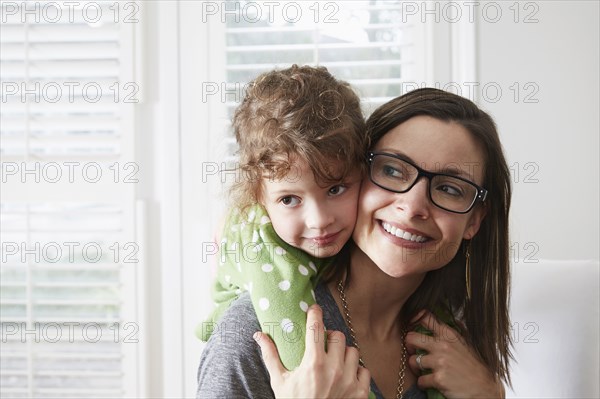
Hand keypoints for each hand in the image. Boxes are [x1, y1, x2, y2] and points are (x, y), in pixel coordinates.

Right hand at [254, 304, 370, 398]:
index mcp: (313, 363)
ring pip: (353, 351)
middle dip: (330, 337)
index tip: (314, 309)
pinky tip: (346, 376)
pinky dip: (357, 371)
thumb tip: (259, 335)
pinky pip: (364, 370)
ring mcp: (349, 381)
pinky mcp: (359, 393)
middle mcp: (334, 369)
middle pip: (338, 336)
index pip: (316, 328)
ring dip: (344, 353)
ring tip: (335, 361)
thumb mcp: (279, 381)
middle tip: (324, 344)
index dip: (315, 314)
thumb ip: (270, 356)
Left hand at [405, 310, 504, 398]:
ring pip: (412, 360)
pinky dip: (423, 383)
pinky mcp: (438, 378)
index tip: (412, 328)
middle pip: (411, 337)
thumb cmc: (474, 366)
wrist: (485, 389)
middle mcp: (443, 345)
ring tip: (423, 371)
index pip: (425, 318)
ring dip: (415, 368)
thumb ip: (454, 332)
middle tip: (412, 352)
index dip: (414, 321)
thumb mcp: (466, 343)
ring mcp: (440, 362)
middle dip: (408, 345)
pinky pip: (420, 380)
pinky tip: (430, 383)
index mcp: (449, 334)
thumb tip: (450, 318)